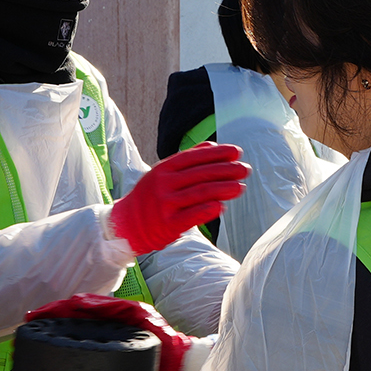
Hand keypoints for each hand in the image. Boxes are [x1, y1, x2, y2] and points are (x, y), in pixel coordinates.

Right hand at [26, 294, 191, 370]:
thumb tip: (79, 301)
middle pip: (65, 323)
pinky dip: (61, 353)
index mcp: (107, 313)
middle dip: (42, 325)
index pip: (72, 308)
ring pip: (69, 338)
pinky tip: (48, 359)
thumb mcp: (137, 315)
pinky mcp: (105, 360)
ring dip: (48, 338)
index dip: (50, 312)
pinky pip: (78, 353)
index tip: (30, 317)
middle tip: (22, 332)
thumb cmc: (161, 337)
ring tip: (28, 344)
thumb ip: (111, 307)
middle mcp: (102, 327)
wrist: (177, 364)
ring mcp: (103, 343)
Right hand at [110, 142, 247, 254]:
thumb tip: (212, 145)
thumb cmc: (149, 197)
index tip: (237, 152)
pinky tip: (222, 206)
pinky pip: (192, 215)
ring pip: (200, 193)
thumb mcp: (162, 173)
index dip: (217, 153)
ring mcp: (165, 204)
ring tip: (241, 187)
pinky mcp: (168, 224)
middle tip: (245, 169)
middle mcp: (164, 184)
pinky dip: (208, 210)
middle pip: (201, 174)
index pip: (194, 157)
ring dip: (224, 189)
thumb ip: (186, 160)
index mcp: (163, 168)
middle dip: (226, 170)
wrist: (124, 225)